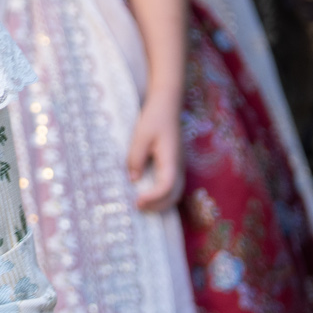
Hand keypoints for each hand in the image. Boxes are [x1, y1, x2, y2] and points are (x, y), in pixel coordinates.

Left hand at [126, 96, 182, 212]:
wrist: (166, 105)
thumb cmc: (154, 118)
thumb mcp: (140, 136)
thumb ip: (136, 158)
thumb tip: (133, 179)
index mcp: (171, 159)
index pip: (167, 186)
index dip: (154, 197)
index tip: (137, 201)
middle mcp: (178, 165)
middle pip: (174, 195)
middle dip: (157, 206)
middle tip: (137, 207)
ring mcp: (178, 166)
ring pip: (176, 193)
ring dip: (161, 203)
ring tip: (142, 204)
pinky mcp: (174, 164)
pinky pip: (173, 186)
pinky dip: (163, 195)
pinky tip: (148, 194)